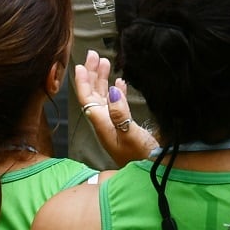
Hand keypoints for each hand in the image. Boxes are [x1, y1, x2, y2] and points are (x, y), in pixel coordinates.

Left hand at [73, 48, 155, 165]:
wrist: (148, 174)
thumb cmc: (140, 158)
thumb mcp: (131, 137)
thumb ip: (121, 114)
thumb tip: (113, 90)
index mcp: (103, 123)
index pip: (87, 98)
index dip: (83, 82)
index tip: (81, 65)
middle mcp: (105, 122)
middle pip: (92, 94)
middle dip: (92, 74)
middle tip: (93, 55)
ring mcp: (114, 124)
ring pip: (103, 97)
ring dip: (102, 79)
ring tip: (105, 62)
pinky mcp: (124, 126)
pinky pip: (115, 103)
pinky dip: (116, 90)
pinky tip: (119, 83)